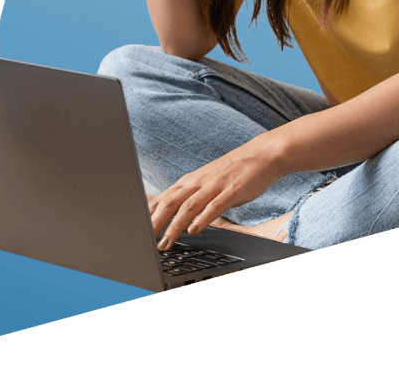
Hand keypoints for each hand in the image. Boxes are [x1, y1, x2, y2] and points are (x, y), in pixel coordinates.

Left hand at [149, 136, 283, 250]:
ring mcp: (214, 186)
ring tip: (164, 243)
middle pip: (170, 203)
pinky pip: (214, 206)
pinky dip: (202, 218)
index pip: (163, 199)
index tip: (135, 231)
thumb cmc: (233, 171)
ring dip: (174, 226)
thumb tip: (170, 213)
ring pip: (188, 206)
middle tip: (143, 241)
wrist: (262, 154)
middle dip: (154, 223)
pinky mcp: (231, 191)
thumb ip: (190, 196)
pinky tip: (194, 231)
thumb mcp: (207, 182)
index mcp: (191, 181)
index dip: (148, 216)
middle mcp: (198, 182)